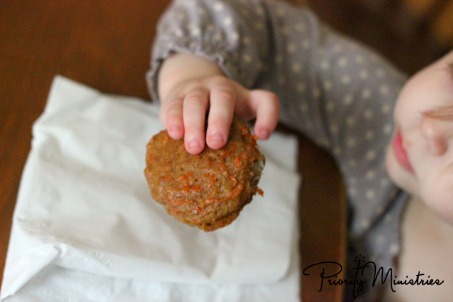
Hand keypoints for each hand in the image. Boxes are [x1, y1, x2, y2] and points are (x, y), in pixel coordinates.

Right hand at [158, 54, 278, 153]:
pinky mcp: (175, 97)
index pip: (265, 100)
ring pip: (195, 101)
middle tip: (216, 143)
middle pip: (223, 97)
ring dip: (194, 124)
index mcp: (243, 97)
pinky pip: (174, 105)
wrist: (187, 86)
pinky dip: (174, 119)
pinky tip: (175, 134)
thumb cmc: (218, 114)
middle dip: (220, 120)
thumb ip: (241, 139)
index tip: (262, 136)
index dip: (268, 117)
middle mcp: (220, 88)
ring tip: (194, 148)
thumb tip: (239, 166)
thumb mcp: (235, 121)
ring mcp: (197, 90)